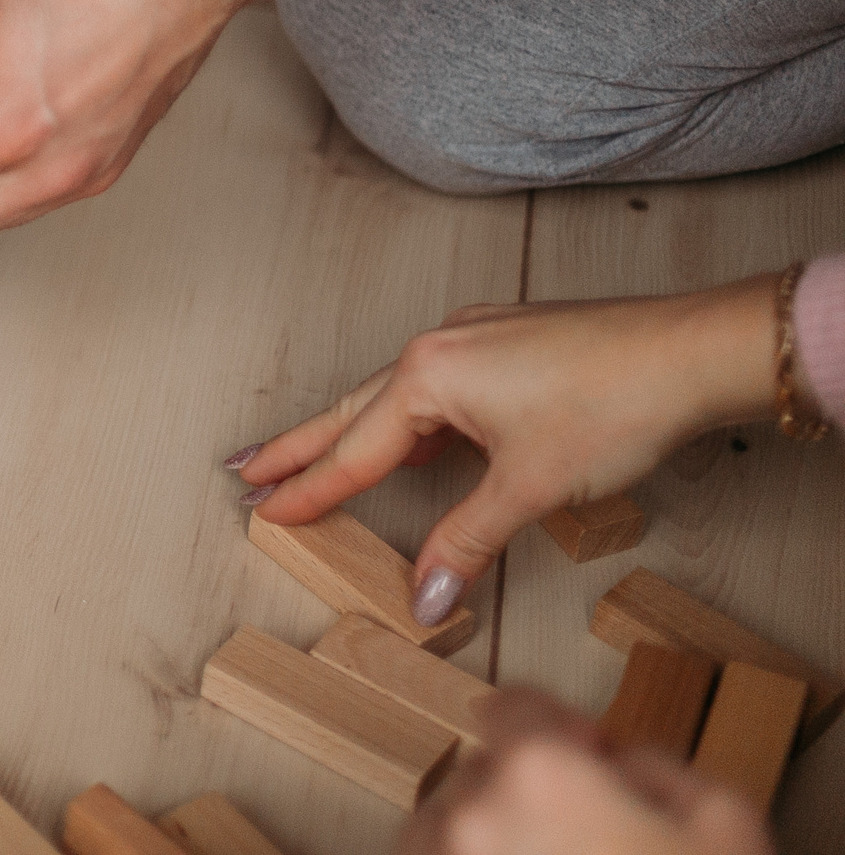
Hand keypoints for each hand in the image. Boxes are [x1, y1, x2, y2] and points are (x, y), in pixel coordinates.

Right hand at [234, 280, 779, 626]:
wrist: (690, 351)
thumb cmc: (614, 402)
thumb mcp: (529, 486)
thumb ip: (467, 541)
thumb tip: (425, 596)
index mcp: (428, 377)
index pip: (354, 451)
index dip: (309, 489)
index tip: (264, 510)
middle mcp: (438, 349)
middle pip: (352, 410)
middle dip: (299, 445)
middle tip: (247, 468)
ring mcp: (472, 340)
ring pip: (393, 395)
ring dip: (352, 429)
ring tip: (314, 457)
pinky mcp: (505, 342)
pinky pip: (434, 384)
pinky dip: (408, 417)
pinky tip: (415, 436)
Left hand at [399, 689, 771, 854]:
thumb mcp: (726, 829)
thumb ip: (658, 770)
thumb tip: (613, 761)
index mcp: (542, 775)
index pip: (517, 709)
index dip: (555, 727)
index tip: (580, 755)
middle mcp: (472, 817)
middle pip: (483, 774)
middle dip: (529, 797)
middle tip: (590, 844)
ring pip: (444, 829)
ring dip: (486, 843)